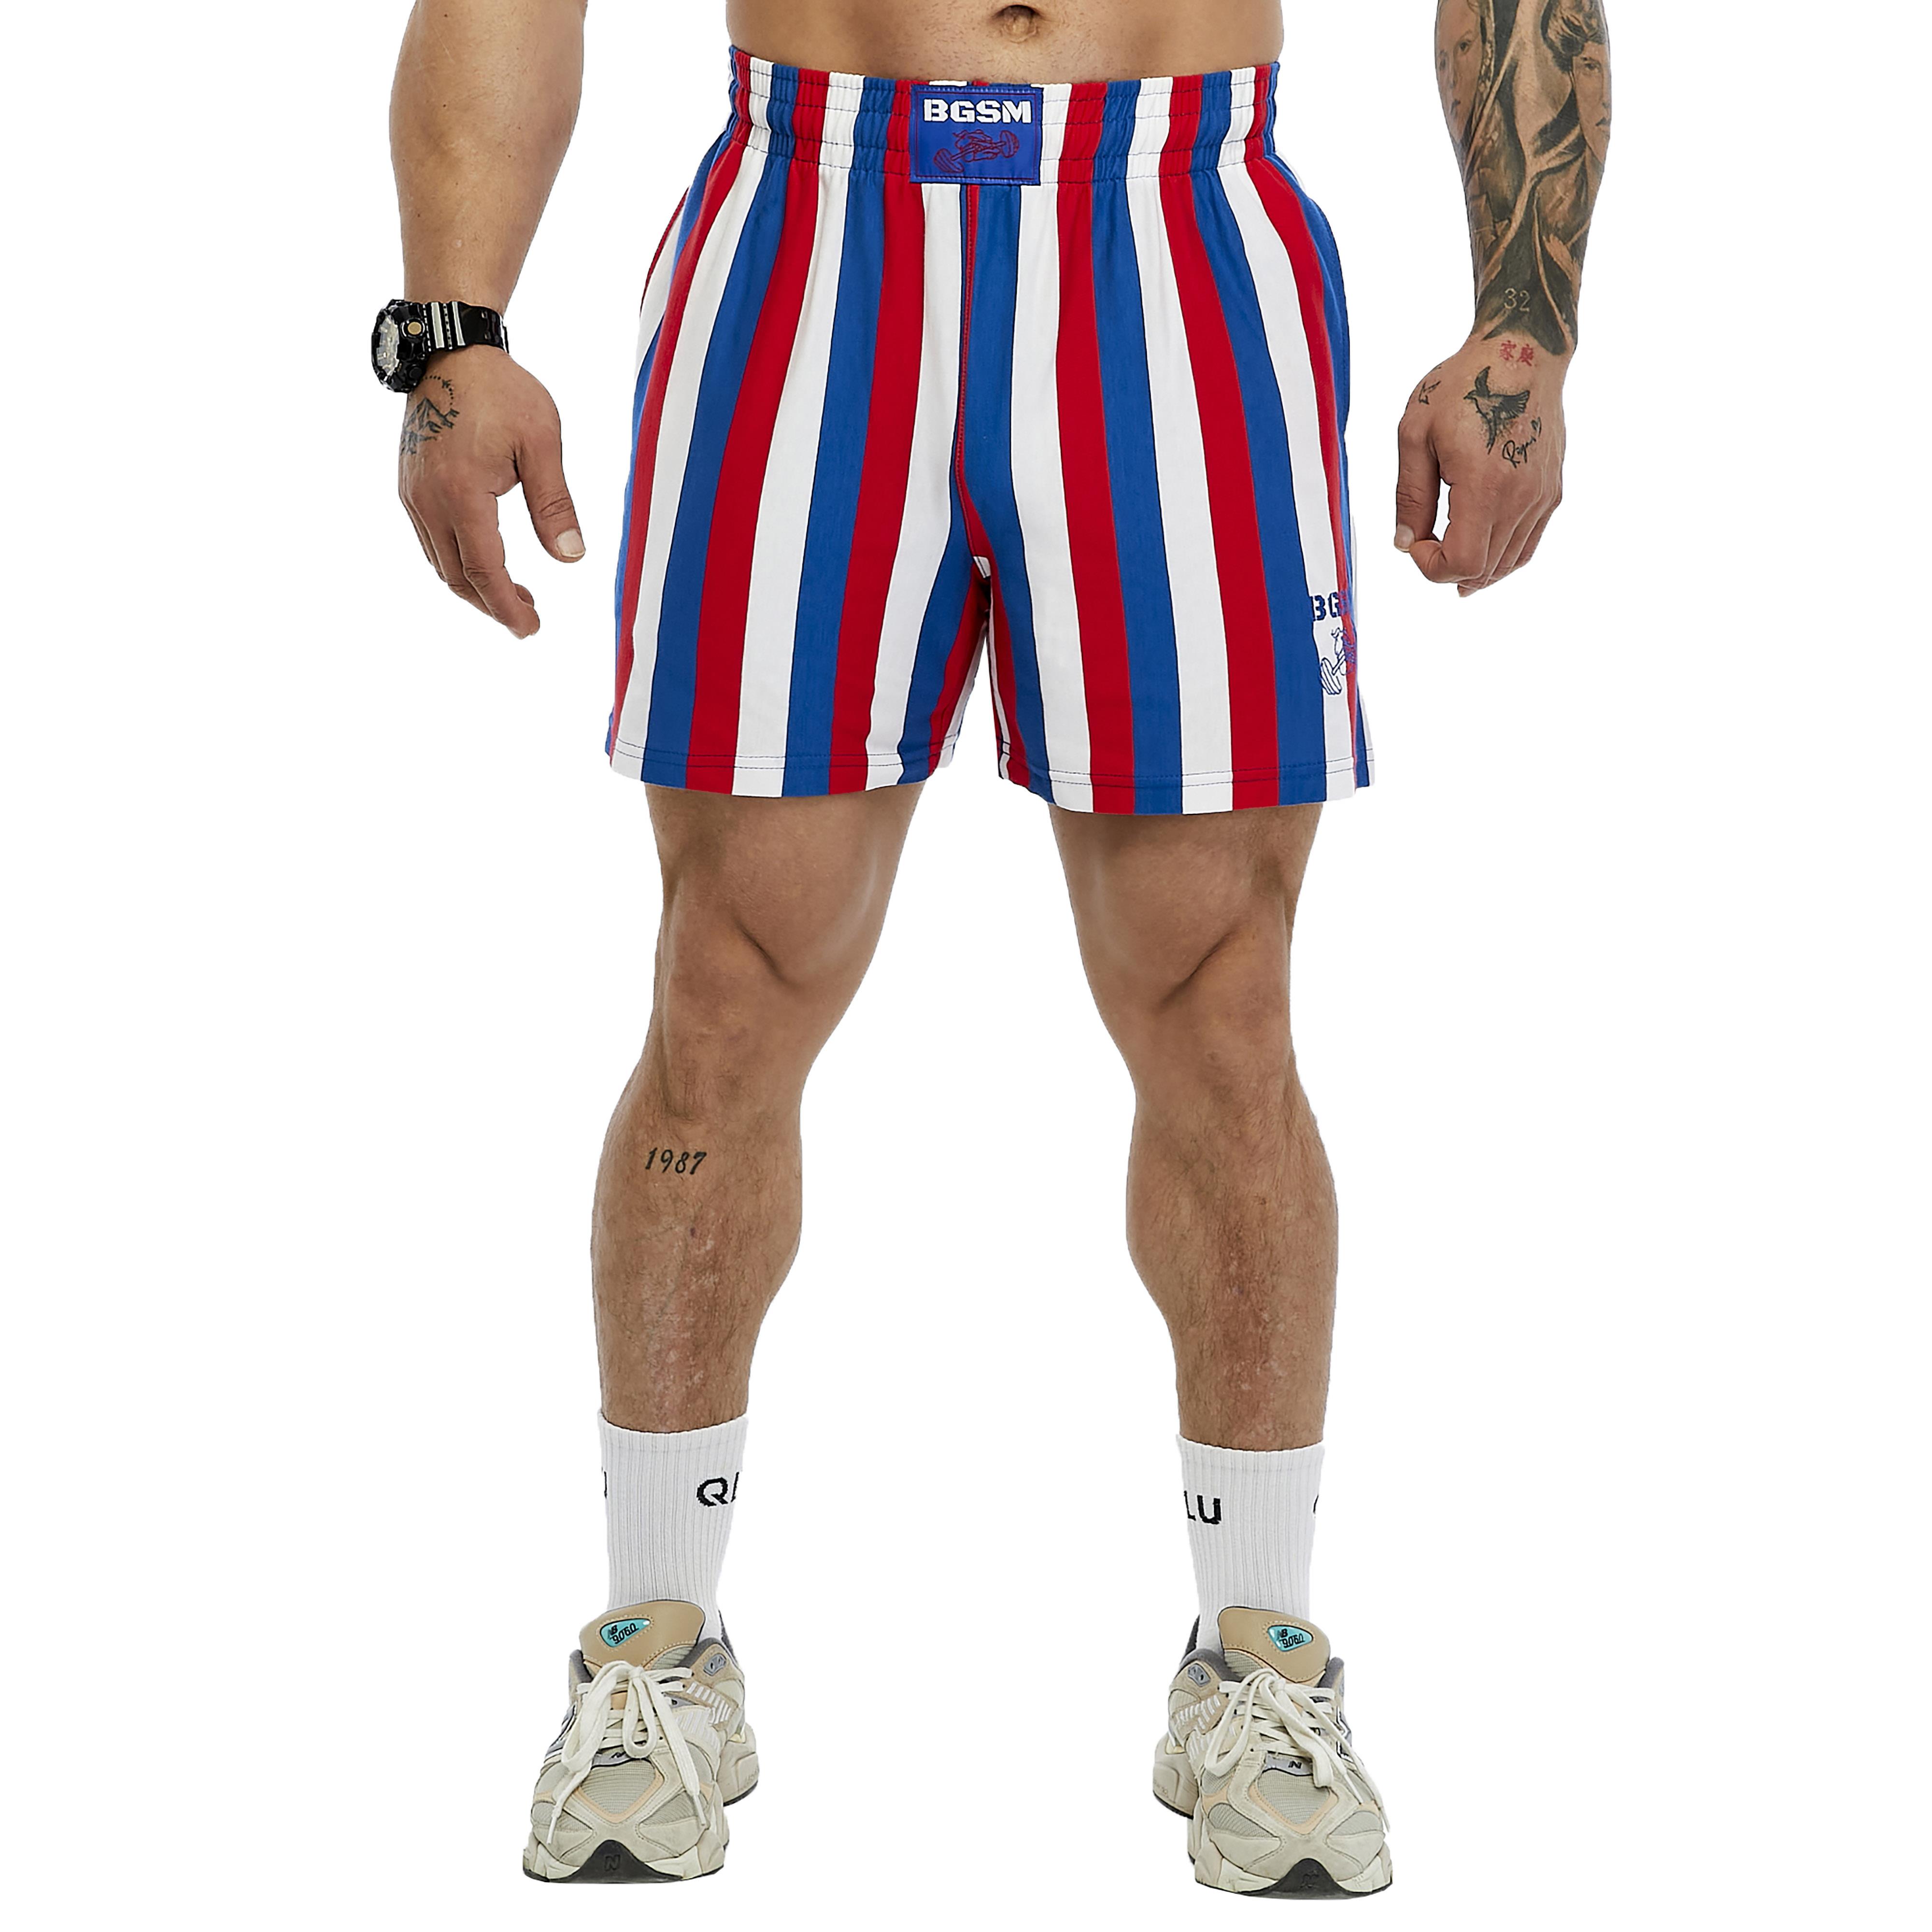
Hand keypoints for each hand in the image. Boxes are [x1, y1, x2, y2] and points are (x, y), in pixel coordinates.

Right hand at [396, 348, 581, 637]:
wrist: (451, 351)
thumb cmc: (502, 392)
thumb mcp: (541, 444)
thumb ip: (555, 505)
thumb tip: (572, 558)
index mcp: (462, 494)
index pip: (485, 572)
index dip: (508, 607)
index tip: (531, 628)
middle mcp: (428, 500)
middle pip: (458, 577)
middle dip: (492, 605)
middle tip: (528, 618)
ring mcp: (413, 494)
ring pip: (440, 563)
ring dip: (474, 587)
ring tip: (513, 595)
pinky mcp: (409, 486)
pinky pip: (430, 540)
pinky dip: (456, 563)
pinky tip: (484, 562)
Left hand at [1394, 336, 1565, 595]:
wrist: (1521, 353)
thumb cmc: (1464, 385)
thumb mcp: (1416, 434)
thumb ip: (1409, 495)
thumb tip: (1403, 543)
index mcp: (1485, 485)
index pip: (1463, 563)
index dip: (1431, 567)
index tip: (1416, 542)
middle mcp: (1521, 497)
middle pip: (1484, 570)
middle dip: (1447, 569)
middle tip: (1426, 542)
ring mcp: (1541, 497)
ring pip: (1508, 563)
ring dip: (1474, 568)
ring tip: (1447, 550)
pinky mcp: (1551, 491)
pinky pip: (1526, 545)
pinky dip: (1499, 556)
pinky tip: (1477, 544)